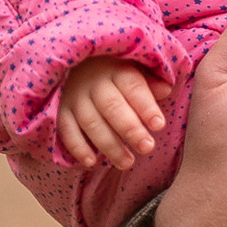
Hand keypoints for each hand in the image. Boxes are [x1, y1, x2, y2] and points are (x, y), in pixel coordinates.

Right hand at [58, 53, 173, 170]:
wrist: (75, 63)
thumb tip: (166, 90)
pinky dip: (78, 147)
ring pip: (92, 122)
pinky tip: (91, 162)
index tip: (159, 125)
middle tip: (147, 148)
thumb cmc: (114, 70)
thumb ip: (150, 80)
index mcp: (117, 68)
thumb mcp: (134, 67)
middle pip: (112, 107)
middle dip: (130, 130)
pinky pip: (67, 130)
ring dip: (109, 145)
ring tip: (127, 163)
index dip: (146, 106)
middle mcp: (94, 82)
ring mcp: (75, 97)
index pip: (133, 87)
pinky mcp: (61, 111)